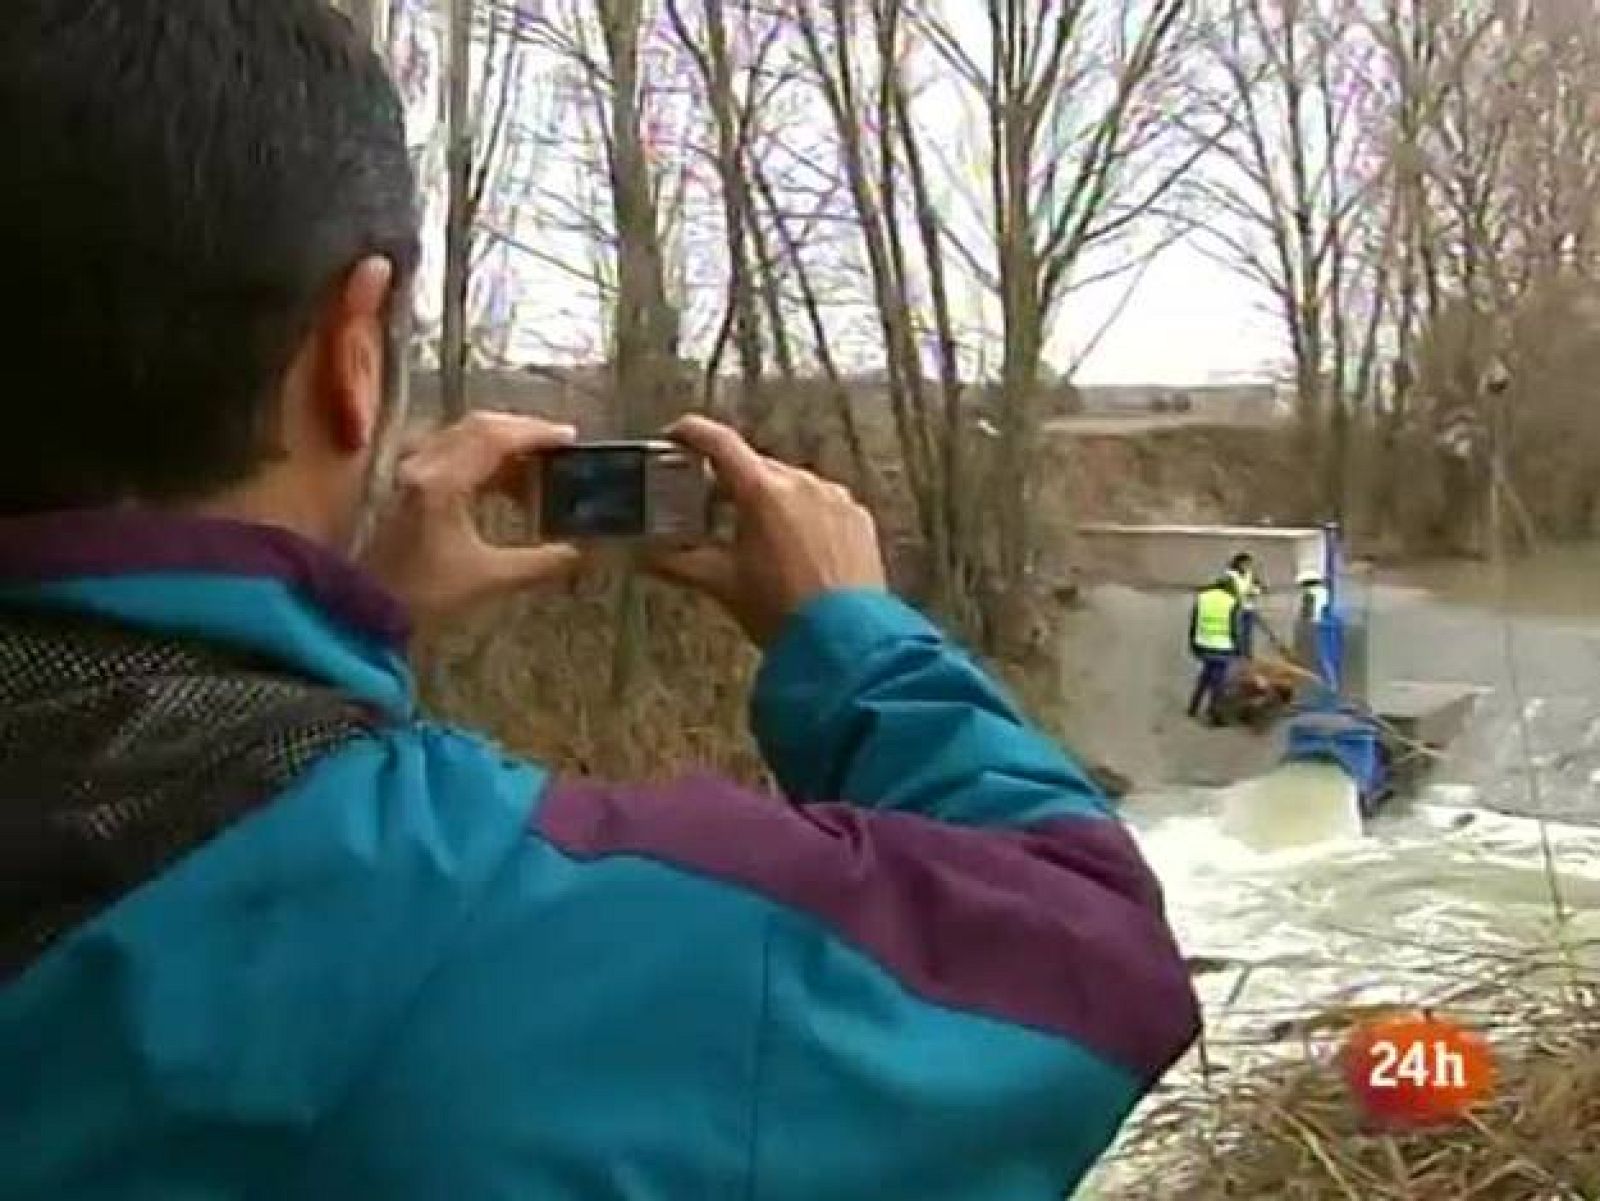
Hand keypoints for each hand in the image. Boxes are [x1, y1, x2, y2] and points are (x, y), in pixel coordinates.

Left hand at [361, 411, 581, 626]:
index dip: (536, 433)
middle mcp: (421, 465)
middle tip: (554, 450)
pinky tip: (495, 487)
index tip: (568, 438)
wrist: (361, 611)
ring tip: (529, 471)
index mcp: (442, 482)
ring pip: (461, 437)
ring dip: (498, 445)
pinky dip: (476, 460)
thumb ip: (539, 564)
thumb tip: (578, 553)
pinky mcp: (401, 483)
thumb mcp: (487, 579)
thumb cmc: (420, 594)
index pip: (495, 437)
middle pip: (478, 427)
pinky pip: (445, 453)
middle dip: (521, 434)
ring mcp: (407, 471)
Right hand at [649, 415, 886, 645]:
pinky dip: (802, 517)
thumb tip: (643, 555)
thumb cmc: (785, 613)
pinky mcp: (857, 518)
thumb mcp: (722, 584)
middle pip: (754, 467)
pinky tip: (794, 550)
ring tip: (753, 539)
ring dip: (767, 501)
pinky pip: (821, 504)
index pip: (718, 443)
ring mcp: (835, 499)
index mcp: (763, 491)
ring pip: (789, 486)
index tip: (676, 436)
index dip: (691, 434)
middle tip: (707, 506)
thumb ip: (676, 562)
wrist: (845, 644)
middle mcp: (802, 484)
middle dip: (728, 483)